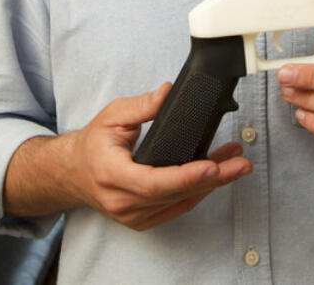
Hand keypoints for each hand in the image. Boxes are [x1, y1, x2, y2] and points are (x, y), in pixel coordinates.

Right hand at [8, 84, 251, 230]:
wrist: (74, 172)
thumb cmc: (93, 144)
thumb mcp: (112, 116)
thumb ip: (141, 106)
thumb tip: (167, 93)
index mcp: (112, 174)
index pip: (154, 182)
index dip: (186, 176)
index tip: (212, 167)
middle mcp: (122, 201)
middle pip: (175, 195)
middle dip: (213, 179)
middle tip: (240, 164)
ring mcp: (132, 216)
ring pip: (180, 203)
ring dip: (212, 185)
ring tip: (237, 164)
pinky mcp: (142, 220)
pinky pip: (176, 208)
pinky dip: (198, 192)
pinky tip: (217, 175)